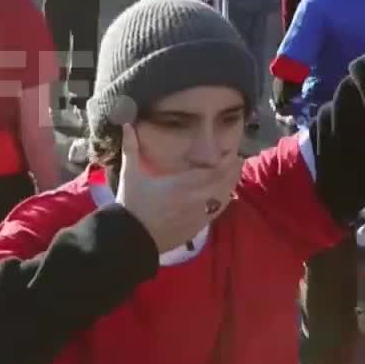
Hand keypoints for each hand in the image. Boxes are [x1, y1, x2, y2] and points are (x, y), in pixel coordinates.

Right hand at [115, 124, 241, 253]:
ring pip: (222, 198)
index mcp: (180, 185)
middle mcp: (193, 200)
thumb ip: (131, 148)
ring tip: (234, 174)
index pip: (212, 172)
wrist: (131, 238)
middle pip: (222, 183)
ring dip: (230, 185)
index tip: (231, 151)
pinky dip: (223, 202)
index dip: (225, 162)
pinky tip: (225, 195)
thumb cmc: (131, 204)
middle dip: (232, 170)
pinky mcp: (196, 228)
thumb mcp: (130, 175)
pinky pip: (215, 213)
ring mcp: (197, 216)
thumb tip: (126, 125)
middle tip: (238, 159)